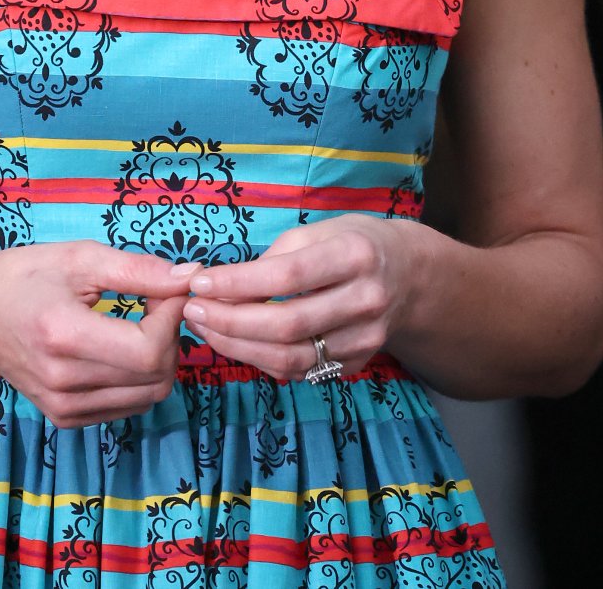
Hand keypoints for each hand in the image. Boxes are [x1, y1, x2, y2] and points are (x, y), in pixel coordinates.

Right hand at [0, 241, 189, 426]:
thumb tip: (190, 279)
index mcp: (64, 337)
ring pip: (149, 396)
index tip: (172, 288)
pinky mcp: (66, 419)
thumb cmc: (25, 276)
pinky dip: (140, 378)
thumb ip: (139, 271)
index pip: (148, 350)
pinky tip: (124, 346)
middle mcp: (64, 383)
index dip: (173, 318)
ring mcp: (64, 408)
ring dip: (160, 358)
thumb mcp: (80, 257)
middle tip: (158, 301)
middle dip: (171, 335)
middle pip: (156, 377)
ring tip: (141, 321)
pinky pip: (128, 406)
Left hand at [175, 217, 423, 381]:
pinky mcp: (356, 364)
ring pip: (291, 358)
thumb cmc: (352, 243)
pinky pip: (301, 372)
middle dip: (230, 321)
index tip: (199, 284)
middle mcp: (366, 301)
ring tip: (206, 329)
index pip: (287, 277)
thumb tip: (223, 286)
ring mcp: (365, 340)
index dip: (238, 283)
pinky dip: (262, 360)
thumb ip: (275, 258)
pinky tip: (237, 342)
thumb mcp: (319, 231)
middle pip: (287, 324)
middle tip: (193, 312)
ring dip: (239, 347)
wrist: (409, 276)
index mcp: (355, 256)